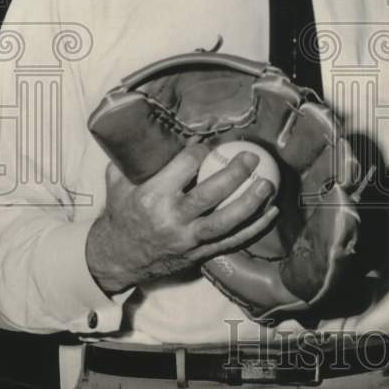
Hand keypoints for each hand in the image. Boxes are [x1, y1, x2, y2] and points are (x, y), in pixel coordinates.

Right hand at [85, 144, 277, 293]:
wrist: (117, 258)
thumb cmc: (121, 213)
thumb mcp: (118, 182)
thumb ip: (137, 157)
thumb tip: (160, 130)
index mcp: (151, 196)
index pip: (185, 166)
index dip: (202, 150)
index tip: (210, 144)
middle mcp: (171, 219)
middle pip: (211, 194)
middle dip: (235, 173)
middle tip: (252, 156)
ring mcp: (188, 240)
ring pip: (226, 221)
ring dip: (250, 203)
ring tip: (268, 184)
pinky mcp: (200, 254)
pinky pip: (232, 241)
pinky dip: (255, 227)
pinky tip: (271, 211)